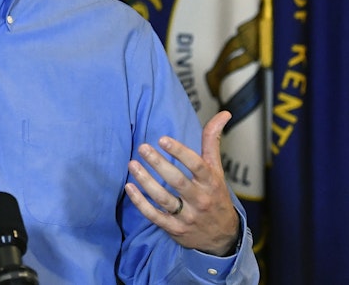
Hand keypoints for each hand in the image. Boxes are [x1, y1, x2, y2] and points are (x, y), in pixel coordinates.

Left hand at [124, 111, 239, 255]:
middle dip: (159, 164)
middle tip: (142, 147)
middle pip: (177, 181)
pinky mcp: (174, 229)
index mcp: (210, 183)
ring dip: (146, 181)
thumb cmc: (216, 196)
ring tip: (132, 164)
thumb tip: (223, 113)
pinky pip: (155, 216)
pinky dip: (140, 203)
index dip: (180, 152)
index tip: (162, 139)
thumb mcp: (217, 170)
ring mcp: (187, 216)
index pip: (196, 166)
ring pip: (164, 198)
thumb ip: (213, 142)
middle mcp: (200, 200)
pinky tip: (129, 187)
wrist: (223, 238)